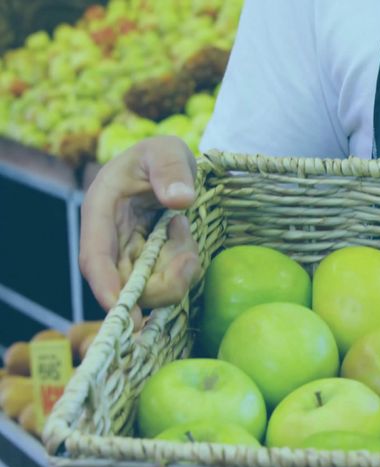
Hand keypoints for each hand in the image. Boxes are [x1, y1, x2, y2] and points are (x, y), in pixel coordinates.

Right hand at [79, 136, 200, 311]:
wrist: (170, 167)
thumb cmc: (160, 156)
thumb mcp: (166, 151)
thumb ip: (170, 170)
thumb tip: (180, 200)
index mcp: (101, 210)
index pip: (96, 257)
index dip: (105, 286)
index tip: (122, 309)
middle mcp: (111, 240)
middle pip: (124, 285)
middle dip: (160, 285)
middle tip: (189, 259)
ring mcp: (130, 255)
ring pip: (150, 288)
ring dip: (177, 273)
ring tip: (185, 230)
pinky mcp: (150, 263)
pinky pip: (168, 280)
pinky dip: (185, 269)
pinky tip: (186, 241)